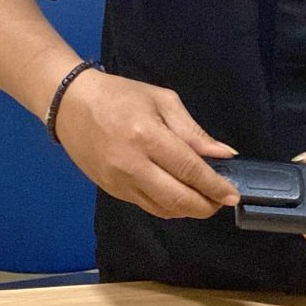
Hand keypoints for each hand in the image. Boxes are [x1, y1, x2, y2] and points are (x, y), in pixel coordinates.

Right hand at [54, 70, 241, 219]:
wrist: (71, 104)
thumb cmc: (119, 95)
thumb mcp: (162, 101)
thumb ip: (193, 131)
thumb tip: (223, 154)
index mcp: (147, 136)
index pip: (189, 169)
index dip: (215, 186)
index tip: (234, 194)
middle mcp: (132, 165)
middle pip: (178, 199)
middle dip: (206, 205)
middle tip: (223, 201)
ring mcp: (119, 182)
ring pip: (163, 209)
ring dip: (189, 210)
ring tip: (205, 199)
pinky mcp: (112, 191)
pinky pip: (148, 207)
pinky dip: (169, 207)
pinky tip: (180, 197)